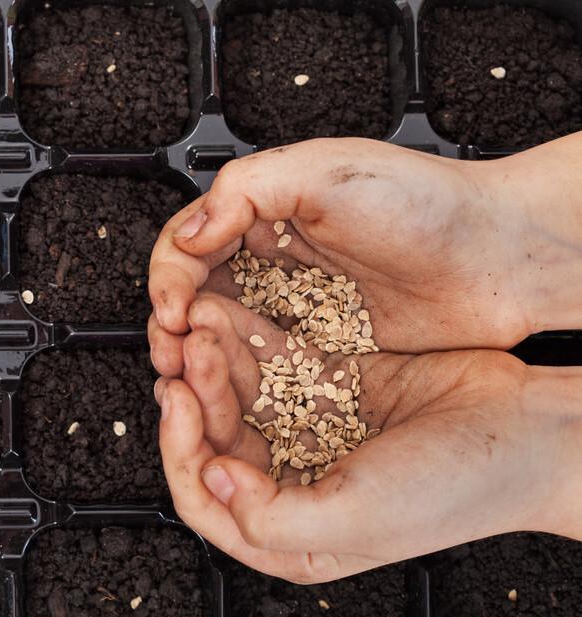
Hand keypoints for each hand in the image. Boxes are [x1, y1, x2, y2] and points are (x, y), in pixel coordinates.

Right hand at [148, 136, 581, 378]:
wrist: (499, 257)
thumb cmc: (426, 203)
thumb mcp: (327, 172)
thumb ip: (247, 189)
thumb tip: (190, 233)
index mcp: (262, 213)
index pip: (187, 246)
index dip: (168, 278)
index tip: (171, 309)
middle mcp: (271, 262)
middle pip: (194, 297)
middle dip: (172, 326)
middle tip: (172, 353)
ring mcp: (294, 309)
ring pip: (222, 338)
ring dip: (198, 359)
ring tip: (192, 379)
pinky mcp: (320, 352)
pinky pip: (265, 369)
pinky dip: (240, 383)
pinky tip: (231, 394)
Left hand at [155, 293, 581, 582]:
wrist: (534, 432)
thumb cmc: (460, 489)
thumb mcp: (359, 519)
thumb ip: (272, 516)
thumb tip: (214, 479)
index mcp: (289, 533)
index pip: (203, 496)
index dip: (177, 450)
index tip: (176, 403)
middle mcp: (293, 483)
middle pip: (214, 437)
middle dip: (196, 393)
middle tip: (186, 352)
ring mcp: (311, 432)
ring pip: (238, 395)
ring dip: (215, 361)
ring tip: (204, 324)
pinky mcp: (332, 389)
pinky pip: (275, 364)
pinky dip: (250, 342)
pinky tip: (232, 318)